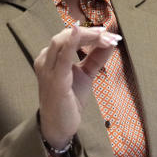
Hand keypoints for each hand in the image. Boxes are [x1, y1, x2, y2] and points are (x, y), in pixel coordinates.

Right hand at [35, 25, 119, 147]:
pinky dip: (71, 41)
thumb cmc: (70, 99)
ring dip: (87, 36)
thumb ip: (96, 58)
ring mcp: (47, 69)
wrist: (59, 125)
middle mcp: (45, 60)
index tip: (110, 35)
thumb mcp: (86, 74)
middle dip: (91, 33)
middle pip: (66, 35)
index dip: (90, 32)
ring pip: (63, 41)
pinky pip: (62, 56)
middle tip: (111, 36)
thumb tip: (111, 43)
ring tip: (106, 38)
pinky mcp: (55, 80)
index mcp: (50, 57)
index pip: (70, 36)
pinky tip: (79, 31)